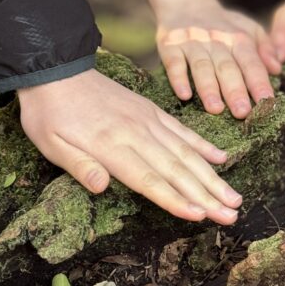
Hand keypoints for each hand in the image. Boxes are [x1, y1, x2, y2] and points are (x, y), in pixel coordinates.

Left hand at [19, 69, 241, 223]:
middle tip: (231, 216)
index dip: (175, 199)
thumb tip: (101, 187)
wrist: (56, 69)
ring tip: (234, 198)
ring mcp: (149, 121)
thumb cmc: (50, 113)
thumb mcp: (50, 143)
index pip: (149, 179)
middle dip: (207, 196)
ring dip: (213, 178)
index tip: (200, 216)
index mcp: (111, 145)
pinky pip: (183, 131)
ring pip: (187, 153)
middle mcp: (137, 133)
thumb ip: (78, 165)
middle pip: (177, 170)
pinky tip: (222, 160)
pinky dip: (204, 146)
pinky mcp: (152, 111)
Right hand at [143, 0, 274, 116]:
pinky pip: (173, 62)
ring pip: (201, 67)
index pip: (251, 62)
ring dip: (208, 88)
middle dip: (235, 90)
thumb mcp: (249, 28)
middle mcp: (216, 40)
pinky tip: (184, 95)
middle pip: (226, 67)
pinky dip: (178, 78)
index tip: (267, 101)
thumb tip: (277, 69)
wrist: (186, 1)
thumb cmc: (224, 24)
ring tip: (216, 109)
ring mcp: (192, 43)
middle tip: (242, 112)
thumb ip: (265, 48)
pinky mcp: (170, 45)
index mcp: (238, 38)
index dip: (259, 81)